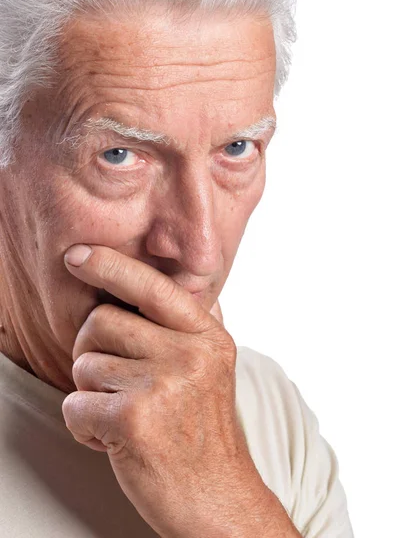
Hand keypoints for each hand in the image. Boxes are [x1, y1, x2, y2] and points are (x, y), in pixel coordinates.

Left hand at [61, 245, 272, 537]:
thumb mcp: (216, 368)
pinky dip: (82, 426)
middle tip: (112, 381)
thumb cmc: (204, 434)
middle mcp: (190, 354)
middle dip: (91, 350)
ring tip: (122, 415)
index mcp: (207, 337)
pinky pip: (75, 404)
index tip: (78, 256)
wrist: (218, 500)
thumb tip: (187, 282)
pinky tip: (111, 439)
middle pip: (101, 321)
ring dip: (90, 394)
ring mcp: (165, 384)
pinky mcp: (135, 419)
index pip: (151, 286)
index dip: (110, 265)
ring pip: (84, 364)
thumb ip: (197, 324)